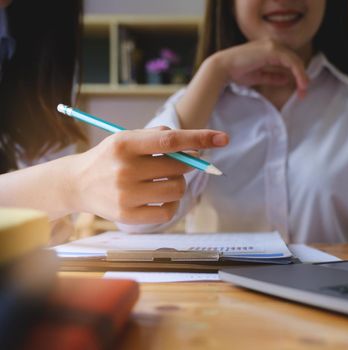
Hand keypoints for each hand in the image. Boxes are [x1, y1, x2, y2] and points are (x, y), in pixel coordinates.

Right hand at [68, 127, 228, 224]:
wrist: (76, 183)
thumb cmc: (111, 158)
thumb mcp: (127, 138)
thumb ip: (158, 137)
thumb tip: (195, 148)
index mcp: (125, 143)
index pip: (171, 140)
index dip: (200, 139)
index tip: (223, 139)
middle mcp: (124, 169)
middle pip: (179, 167)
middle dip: (185, 165)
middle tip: (173, 164)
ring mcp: (126, 195)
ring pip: (177, 190)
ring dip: (178, 184)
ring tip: (162, 181)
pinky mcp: (128, 216)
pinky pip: (168, 211)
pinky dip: (170, 204)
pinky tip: (157, 197)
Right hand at [213, 39, 308, 96]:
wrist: (223, 67)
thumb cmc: (237, 72)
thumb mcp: (259, 76)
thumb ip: (273, 77)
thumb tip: (286, 79)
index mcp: (269, 50)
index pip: (289, 61)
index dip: (297, 75)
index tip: (300, 90)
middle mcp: (272, 45)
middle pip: (295, 60)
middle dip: (302, 77)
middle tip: (304, 93)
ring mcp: (273, 46)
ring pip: (295, 60)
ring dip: (302, 76)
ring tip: (303, 90)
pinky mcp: (272, 50)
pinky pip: (291, 61)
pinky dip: (298, 73)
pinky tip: (300, 83)